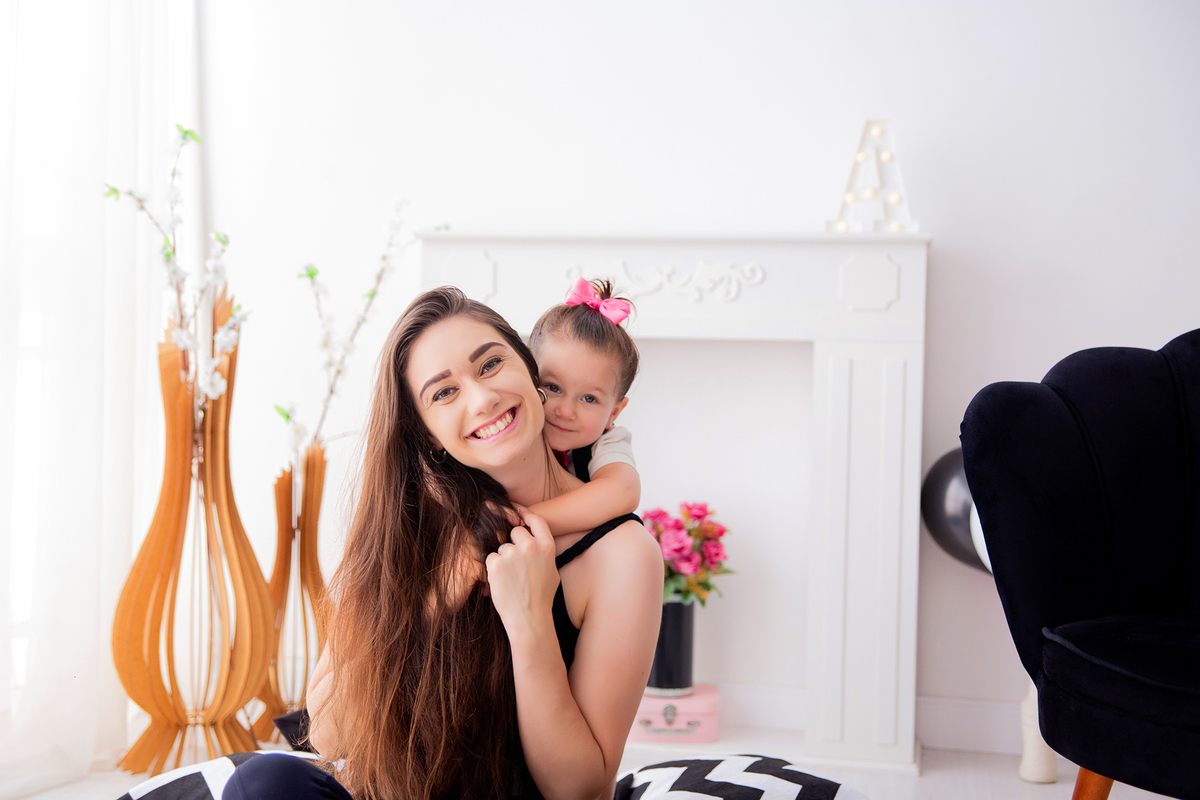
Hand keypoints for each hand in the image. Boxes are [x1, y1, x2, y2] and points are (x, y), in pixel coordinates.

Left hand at [485, 510, 559, 634]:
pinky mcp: (496, 563)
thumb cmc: (541, 597)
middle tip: (516, 564)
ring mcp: (512, 554)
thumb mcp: (552, 571)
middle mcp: (530, 547)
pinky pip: (491, 557)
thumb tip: (536, 538)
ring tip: (511, 578)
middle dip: (514, 543)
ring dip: (503, 558)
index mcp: (546, 547)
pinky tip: (502, 581)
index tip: (520, 514)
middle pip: (516, 532)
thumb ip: (544, 552)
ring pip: (502, 546)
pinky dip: (493, 568)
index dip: (528, 515)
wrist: (529, 618)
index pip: (537, 520)